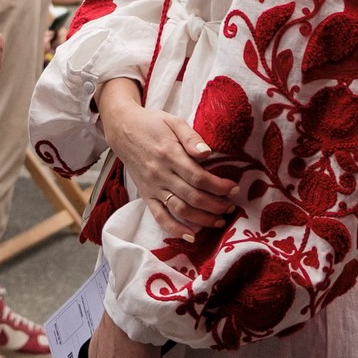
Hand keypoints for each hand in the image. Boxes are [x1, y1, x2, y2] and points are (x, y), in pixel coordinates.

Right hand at [96, 79, 238, 232]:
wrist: (123, 130)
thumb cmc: (152, 124)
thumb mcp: (173, 121)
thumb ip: (191, 137)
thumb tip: (207, 153)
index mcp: (170, 154)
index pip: (199, 177)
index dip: (219, 186)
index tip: (234, 188)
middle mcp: (161, 174)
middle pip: (193, 196)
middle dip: (216, 205)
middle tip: (232, 207)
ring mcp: (152, 187)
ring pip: (180, 209)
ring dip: (202, 219)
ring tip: (220, 221)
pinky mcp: (146, 195)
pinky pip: (159, 216)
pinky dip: (175, 229)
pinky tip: (191, 236)